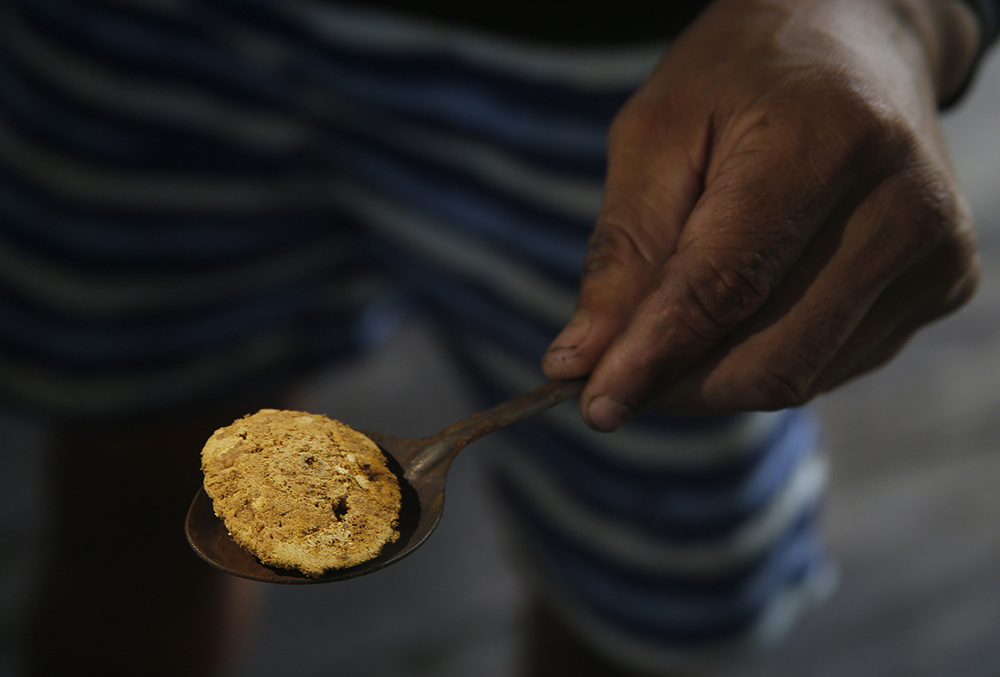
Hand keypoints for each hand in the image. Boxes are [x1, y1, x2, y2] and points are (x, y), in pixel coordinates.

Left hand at [542, 0, 981, 429]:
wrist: (852, 45)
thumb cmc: (739, 80)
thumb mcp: (657, 134)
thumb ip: (623, 251)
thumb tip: (581, 361)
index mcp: (829, 136)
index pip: (728, 284)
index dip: (654, 356)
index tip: (593, 404)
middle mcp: (905, 203)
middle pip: (771, 356)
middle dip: (677, 382)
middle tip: (612, 374)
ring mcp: (937, 254)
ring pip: (798, 376)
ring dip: (713, 377)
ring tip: (671, 327)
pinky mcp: (942, 286)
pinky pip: (829, 367)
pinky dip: (761, 360)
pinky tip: (740, 311)